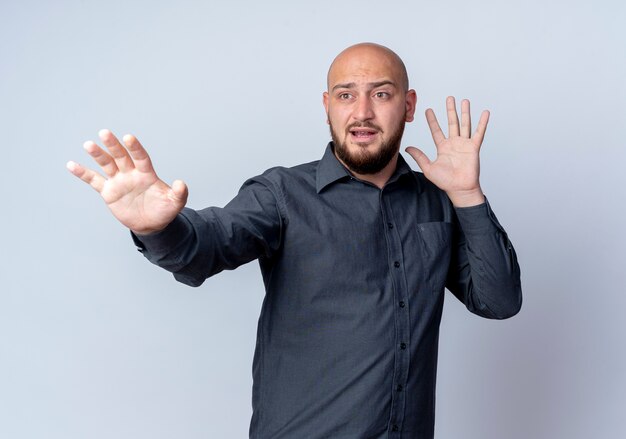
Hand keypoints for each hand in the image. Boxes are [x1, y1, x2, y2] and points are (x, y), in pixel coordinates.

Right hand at [67, 129, 187, 234]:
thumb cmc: (164, 210)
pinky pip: (94, 180)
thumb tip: (181, 183)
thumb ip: (179, 193)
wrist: (151, 223)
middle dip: (113, 145)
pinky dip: (83, 173)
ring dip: (98, 155)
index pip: (140, 157)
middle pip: (121, 156)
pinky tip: (71, 165)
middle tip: (105, 133)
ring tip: (89, 144)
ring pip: (107, 164)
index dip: (135, 148)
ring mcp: (119, 181)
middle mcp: (131, 173)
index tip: (128, 138)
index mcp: (147, 174)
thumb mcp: (175, 203)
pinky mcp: (108, 192)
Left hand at [406, 96, 487, 206]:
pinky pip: (479, 133)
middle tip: (449, 98)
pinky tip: (484, 113)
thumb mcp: (428, 168)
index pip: (436, 130)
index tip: (428, 110)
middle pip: (452, 123)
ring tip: (464, 101)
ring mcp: (464, 144)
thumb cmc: (445, 181)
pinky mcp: (474, 147)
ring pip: (465, 124)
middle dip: (450, 110)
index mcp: (443, 147)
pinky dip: (482, 123)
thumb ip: (419, 156)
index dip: (432, 120)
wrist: (459, 189)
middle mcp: (454, 143)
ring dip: (465, 112)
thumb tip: (407, 148)